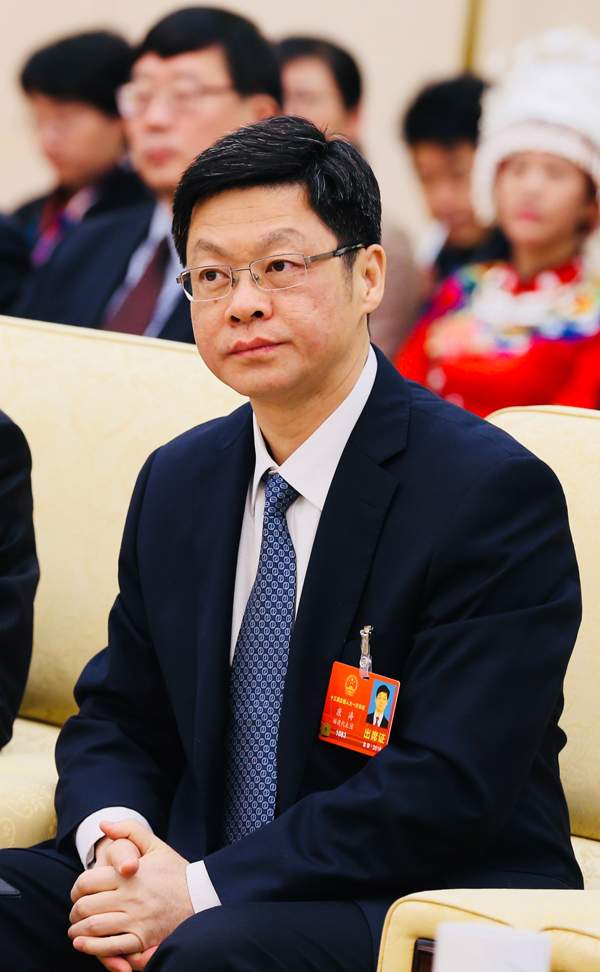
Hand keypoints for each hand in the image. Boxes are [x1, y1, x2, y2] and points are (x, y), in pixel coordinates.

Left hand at [69, 819, 192, 970]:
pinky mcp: (144, 939)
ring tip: (76, 931)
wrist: (202, 895)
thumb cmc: (176, 871)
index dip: (76, 890)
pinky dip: (92, 947)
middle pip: (85, 907)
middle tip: (75, 915)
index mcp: (129, 874)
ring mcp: (137, 920)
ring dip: (78, 931)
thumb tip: (103, 825)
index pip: (86, 883)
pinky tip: (84, 944)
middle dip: (74, 913)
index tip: (77, 894)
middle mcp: (130, 897)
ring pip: (94, 928)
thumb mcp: (156, 845)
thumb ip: (129, 830)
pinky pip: (111, 947)